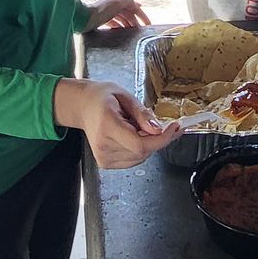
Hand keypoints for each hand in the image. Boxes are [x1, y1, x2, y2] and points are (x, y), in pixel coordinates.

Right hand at [54, 79, 178, 169]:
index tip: (174, 128)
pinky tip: (132, 135)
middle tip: (162, 124)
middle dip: (157, 139)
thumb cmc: (101, 97)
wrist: (83, 106)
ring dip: (148, 144)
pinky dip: (140, 149)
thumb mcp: (124, 95)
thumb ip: (142, 114)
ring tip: (138, 126)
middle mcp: (103, 145)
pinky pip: (133, 160)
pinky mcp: (106, 163)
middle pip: (142, 152)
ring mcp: (103, 157)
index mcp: (107, 125)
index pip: (139, 144)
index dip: (161, 139)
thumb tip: (157, 130)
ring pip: (140, 158)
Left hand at [85, 0, 149, 32]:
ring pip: (122, 18)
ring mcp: (109, 11)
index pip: (134, 6)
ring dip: (128, 25)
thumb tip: (138, 4)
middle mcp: (114, 3)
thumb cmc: (101, 10)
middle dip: (135, 21)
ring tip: (133, 33)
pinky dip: (119, 27)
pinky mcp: (103, 19)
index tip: (148, 24)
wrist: (84, 19)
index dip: (142, 15)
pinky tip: (122, 32)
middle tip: (141, 31)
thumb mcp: (116, 4)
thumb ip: (128, 2)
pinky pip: (115, 23)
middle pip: (128, 13)